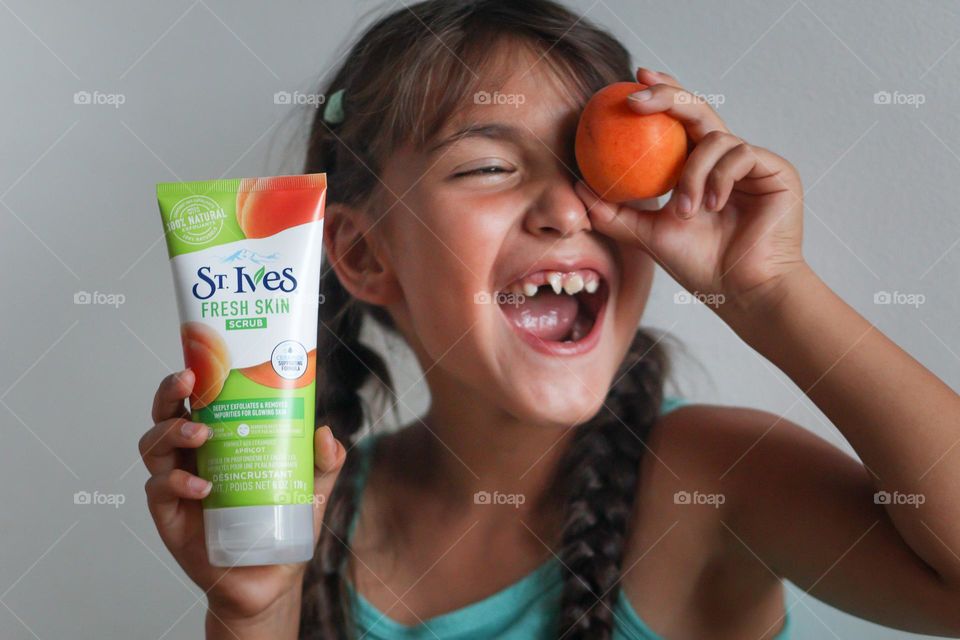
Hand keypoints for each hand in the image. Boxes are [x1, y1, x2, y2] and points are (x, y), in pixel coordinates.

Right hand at [139, 369, 344, 623]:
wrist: (272, 578)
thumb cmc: (284, 524)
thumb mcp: (313, 488)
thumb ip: (325, 462)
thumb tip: (325, 433)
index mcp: (222, 438)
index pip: (199, 400)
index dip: (194, 377)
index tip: (201, 360)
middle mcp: (193, 455)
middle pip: (166, 414)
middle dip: (171, 393)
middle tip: (189, 383)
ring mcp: (177, 484)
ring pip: (153, 446)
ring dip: (172, 432)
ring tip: (201, 435)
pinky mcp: (169, 516)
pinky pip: (158, 490)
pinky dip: (176, 482)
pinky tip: (202, 486)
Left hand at [577, 67, 807, 313]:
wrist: (742, 292)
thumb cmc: (700, 266)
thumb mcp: (646, 235)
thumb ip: (613, 211)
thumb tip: (577, 187)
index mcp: (697, 167)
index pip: (678, 122)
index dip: (661, 95)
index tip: (632, 82)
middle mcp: (724, 159)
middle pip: (697, 110)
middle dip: (667, 96)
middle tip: (637, 98)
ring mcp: (751, 163)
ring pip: (714, 138)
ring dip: (692, 173)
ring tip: (685, 210)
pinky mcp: (776, 170)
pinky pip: (740, 154)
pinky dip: (719, 177)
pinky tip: (714, 205)